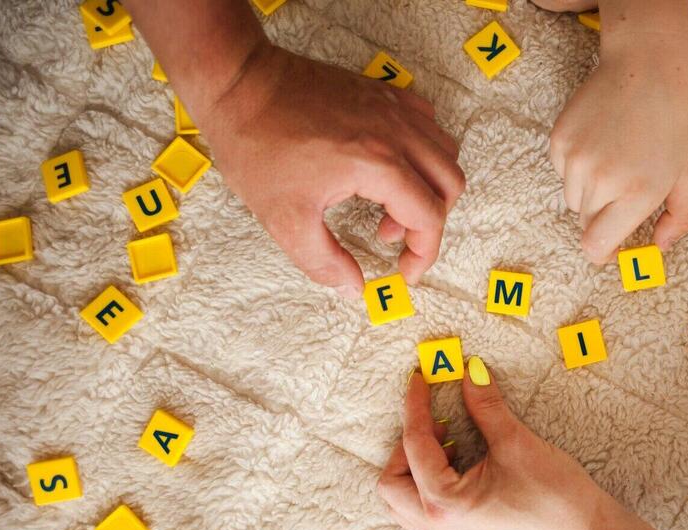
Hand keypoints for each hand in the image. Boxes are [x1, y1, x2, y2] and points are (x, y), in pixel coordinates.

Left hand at [201, 44, 464, 296]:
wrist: (237, 83)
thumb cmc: (256, 146)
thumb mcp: (285, 220)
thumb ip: (325, 262)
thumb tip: (353, 288)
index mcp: (378, 164)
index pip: (429, 216)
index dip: (423, 254)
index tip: (405, 272)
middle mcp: (396, 132)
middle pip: (450, 184)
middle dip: (430, 221)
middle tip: (392, 236)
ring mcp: (392, 106)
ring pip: (445, 151)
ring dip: (429, 186)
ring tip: (388, 203)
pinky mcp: (382, 92)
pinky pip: (427, 123)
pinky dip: (422, 152)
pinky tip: (389, 167)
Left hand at [378, 360, 611, 529]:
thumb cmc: (556, 494)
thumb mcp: (515, 442)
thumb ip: (484, 405)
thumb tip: (469, 371)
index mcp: (445, 503)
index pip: (414, 444)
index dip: (416, 406)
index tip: (420, 381)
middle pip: (392, 484)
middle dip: (406, 447)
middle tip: (438, 422)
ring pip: (404, 508)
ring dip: (414, 474)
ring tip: (450, 448)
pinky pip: (423, 525)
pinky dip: (426, 498)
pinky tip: (456, 478)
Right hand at [549, 15, 687, 262]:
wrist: (648, 62)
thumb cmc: (678, 117)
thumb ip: (681, 219)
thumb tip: (659, 247)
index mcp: (636, 193)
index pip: (596, 246)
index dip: (604, 252)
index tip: (615, 247)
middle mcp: (600, 180)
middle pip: (586, 223)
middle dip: (605, 217)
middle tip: (627, 189)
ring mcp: (575, 159)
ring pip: (574, 198)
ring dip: (592, 192)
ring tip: (617, 159)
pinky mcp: (559, 140)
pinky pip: (563, 171)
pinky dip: (579, 167)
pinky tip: (602, 141)